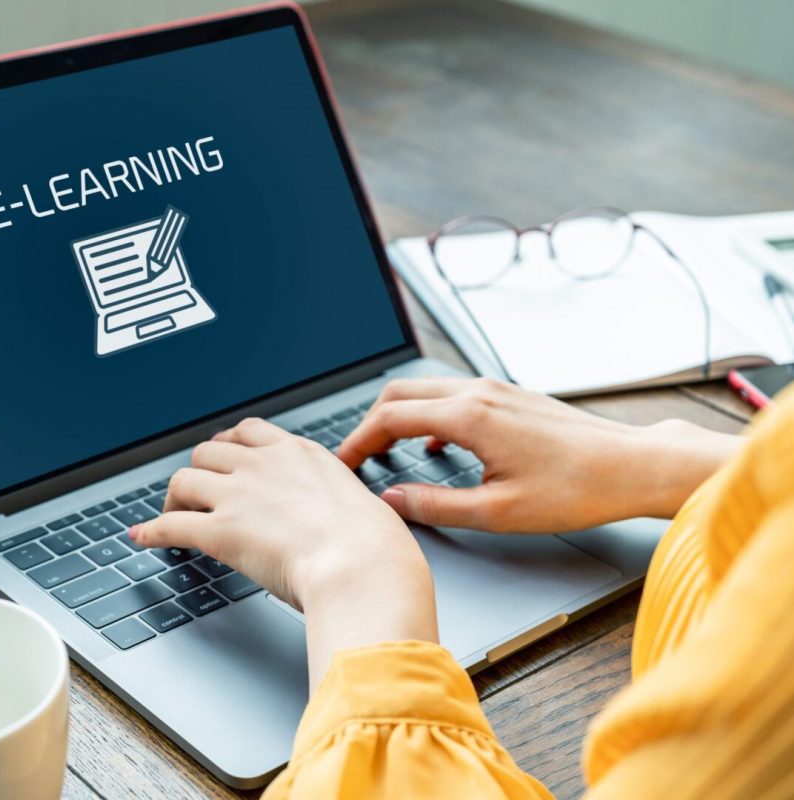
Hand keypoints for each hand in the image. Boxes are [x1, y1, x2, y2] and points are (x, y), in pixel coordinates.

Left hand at [129, 418, 437, 687]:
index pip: (249, 432)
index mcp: (298, 453)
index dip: (229, 446)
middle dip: (200, 472)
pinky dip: (151, 532)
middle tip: (198, 493)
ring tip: (171, 515)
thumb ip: (334, 497)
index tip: (224, 458)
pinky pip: (171, 526)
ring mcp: (237, 496)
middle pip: (208, 452)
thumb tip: (336, 512)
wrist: (362, 565)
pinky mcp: (218, 532)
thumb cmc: (373, 544)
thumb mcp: (357, 501)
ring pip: (183, 481)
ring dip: (173, 499)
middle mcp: (262, 465)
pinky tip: (143, 538)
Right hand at [338, 377, 741, 532]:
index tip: (342, 465)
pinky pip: (453, 396)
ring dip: (398, 416)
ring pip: (426, 390)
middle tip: (356, 457)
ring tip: (386, 451)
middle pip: (400, 393)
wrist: (632, 466)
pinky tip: (436, 445)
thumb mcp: (498, 511)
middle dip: (369, 423)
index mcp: (468, 416)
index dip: (357, 442)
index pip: (389, 418)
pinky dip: (428, 414)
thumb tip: (393, 500)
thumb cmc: (576, 490)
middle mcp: (477, 392)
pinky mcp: (510, 397)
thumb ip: (436, 505)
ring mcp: (496, 390)